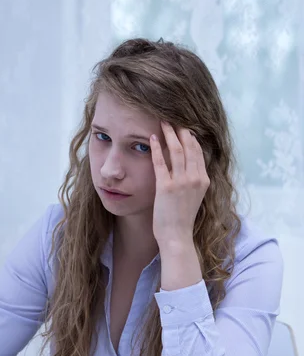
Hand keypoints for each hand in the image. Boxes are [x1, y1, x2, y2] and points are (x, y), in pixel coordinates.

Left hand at [150, 122, 209, 248]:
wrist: (177, 237)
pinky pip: (161, 162)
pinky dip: (157, 148)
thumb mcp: (194, 198)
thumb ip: (193, 182)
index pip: (198, 152)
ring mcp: (181, 183)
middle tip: (173, 118)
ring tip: (163, 122)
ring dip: (169, 134)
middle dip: (181, 131)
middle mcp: (195, 179)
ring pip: (177, 151)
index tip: (184, 127)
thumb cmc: (182, 220)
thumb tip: (187, 168)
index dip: (191, 138)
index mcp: (204, 181)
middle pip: (189, 147)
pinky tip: (152, 138)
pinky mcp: (166, 188)